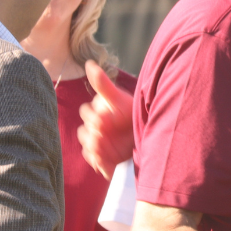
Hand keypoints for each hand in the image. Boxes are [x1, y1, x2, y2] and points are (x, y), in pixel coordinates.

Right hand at [78, 60, 134, 178]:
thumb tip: (89, 63)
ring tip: (102, 151)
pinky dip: (100, 164)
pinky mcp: (104, 157)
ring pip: (88, 148)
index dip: (94, 116)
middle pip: (84, 134)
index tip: (105, 118)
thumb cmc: (130, 111)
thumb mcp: (118, 97)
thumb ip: (102, 83)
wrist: (146, 128)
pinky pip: (96, 162)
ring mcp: (98, 143)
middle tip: (102, 136)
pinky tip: (106, 166)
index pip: (87, 115)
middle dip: (92, 135)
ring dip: (94, 150)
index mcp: (95, 113)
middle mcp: (94, 128)